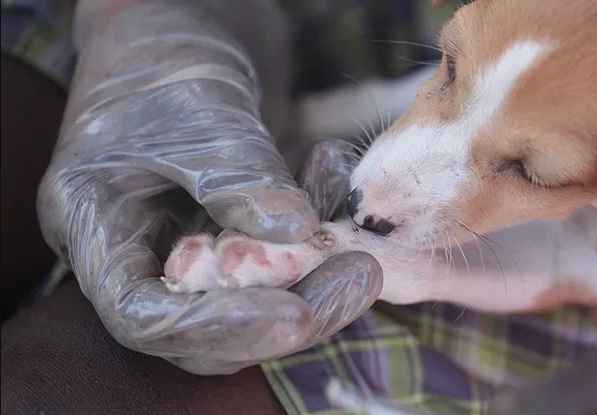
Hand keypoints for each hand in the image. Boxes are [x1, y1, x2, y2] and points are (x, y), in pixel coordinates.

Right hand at [38, 0, 380, 374]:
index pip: (143, 316)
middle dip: (289, 315)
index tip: (294, 315)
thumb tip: (299, 233)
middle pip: (206, 329)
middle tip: (359, 281)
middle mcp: (138, 250)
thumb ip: (238, 177)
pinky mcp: (233, 233)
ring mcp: (187, 246)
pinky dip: (318, 234)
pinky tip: (331, 175)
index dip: (218, 328)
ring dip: (315, 285)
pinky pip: (278, 263)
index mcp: (96, 225)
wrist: (182, 26)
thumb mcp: (197, 112)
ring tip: (365, 253)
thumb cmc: (166, 57)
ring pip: (250, 305)